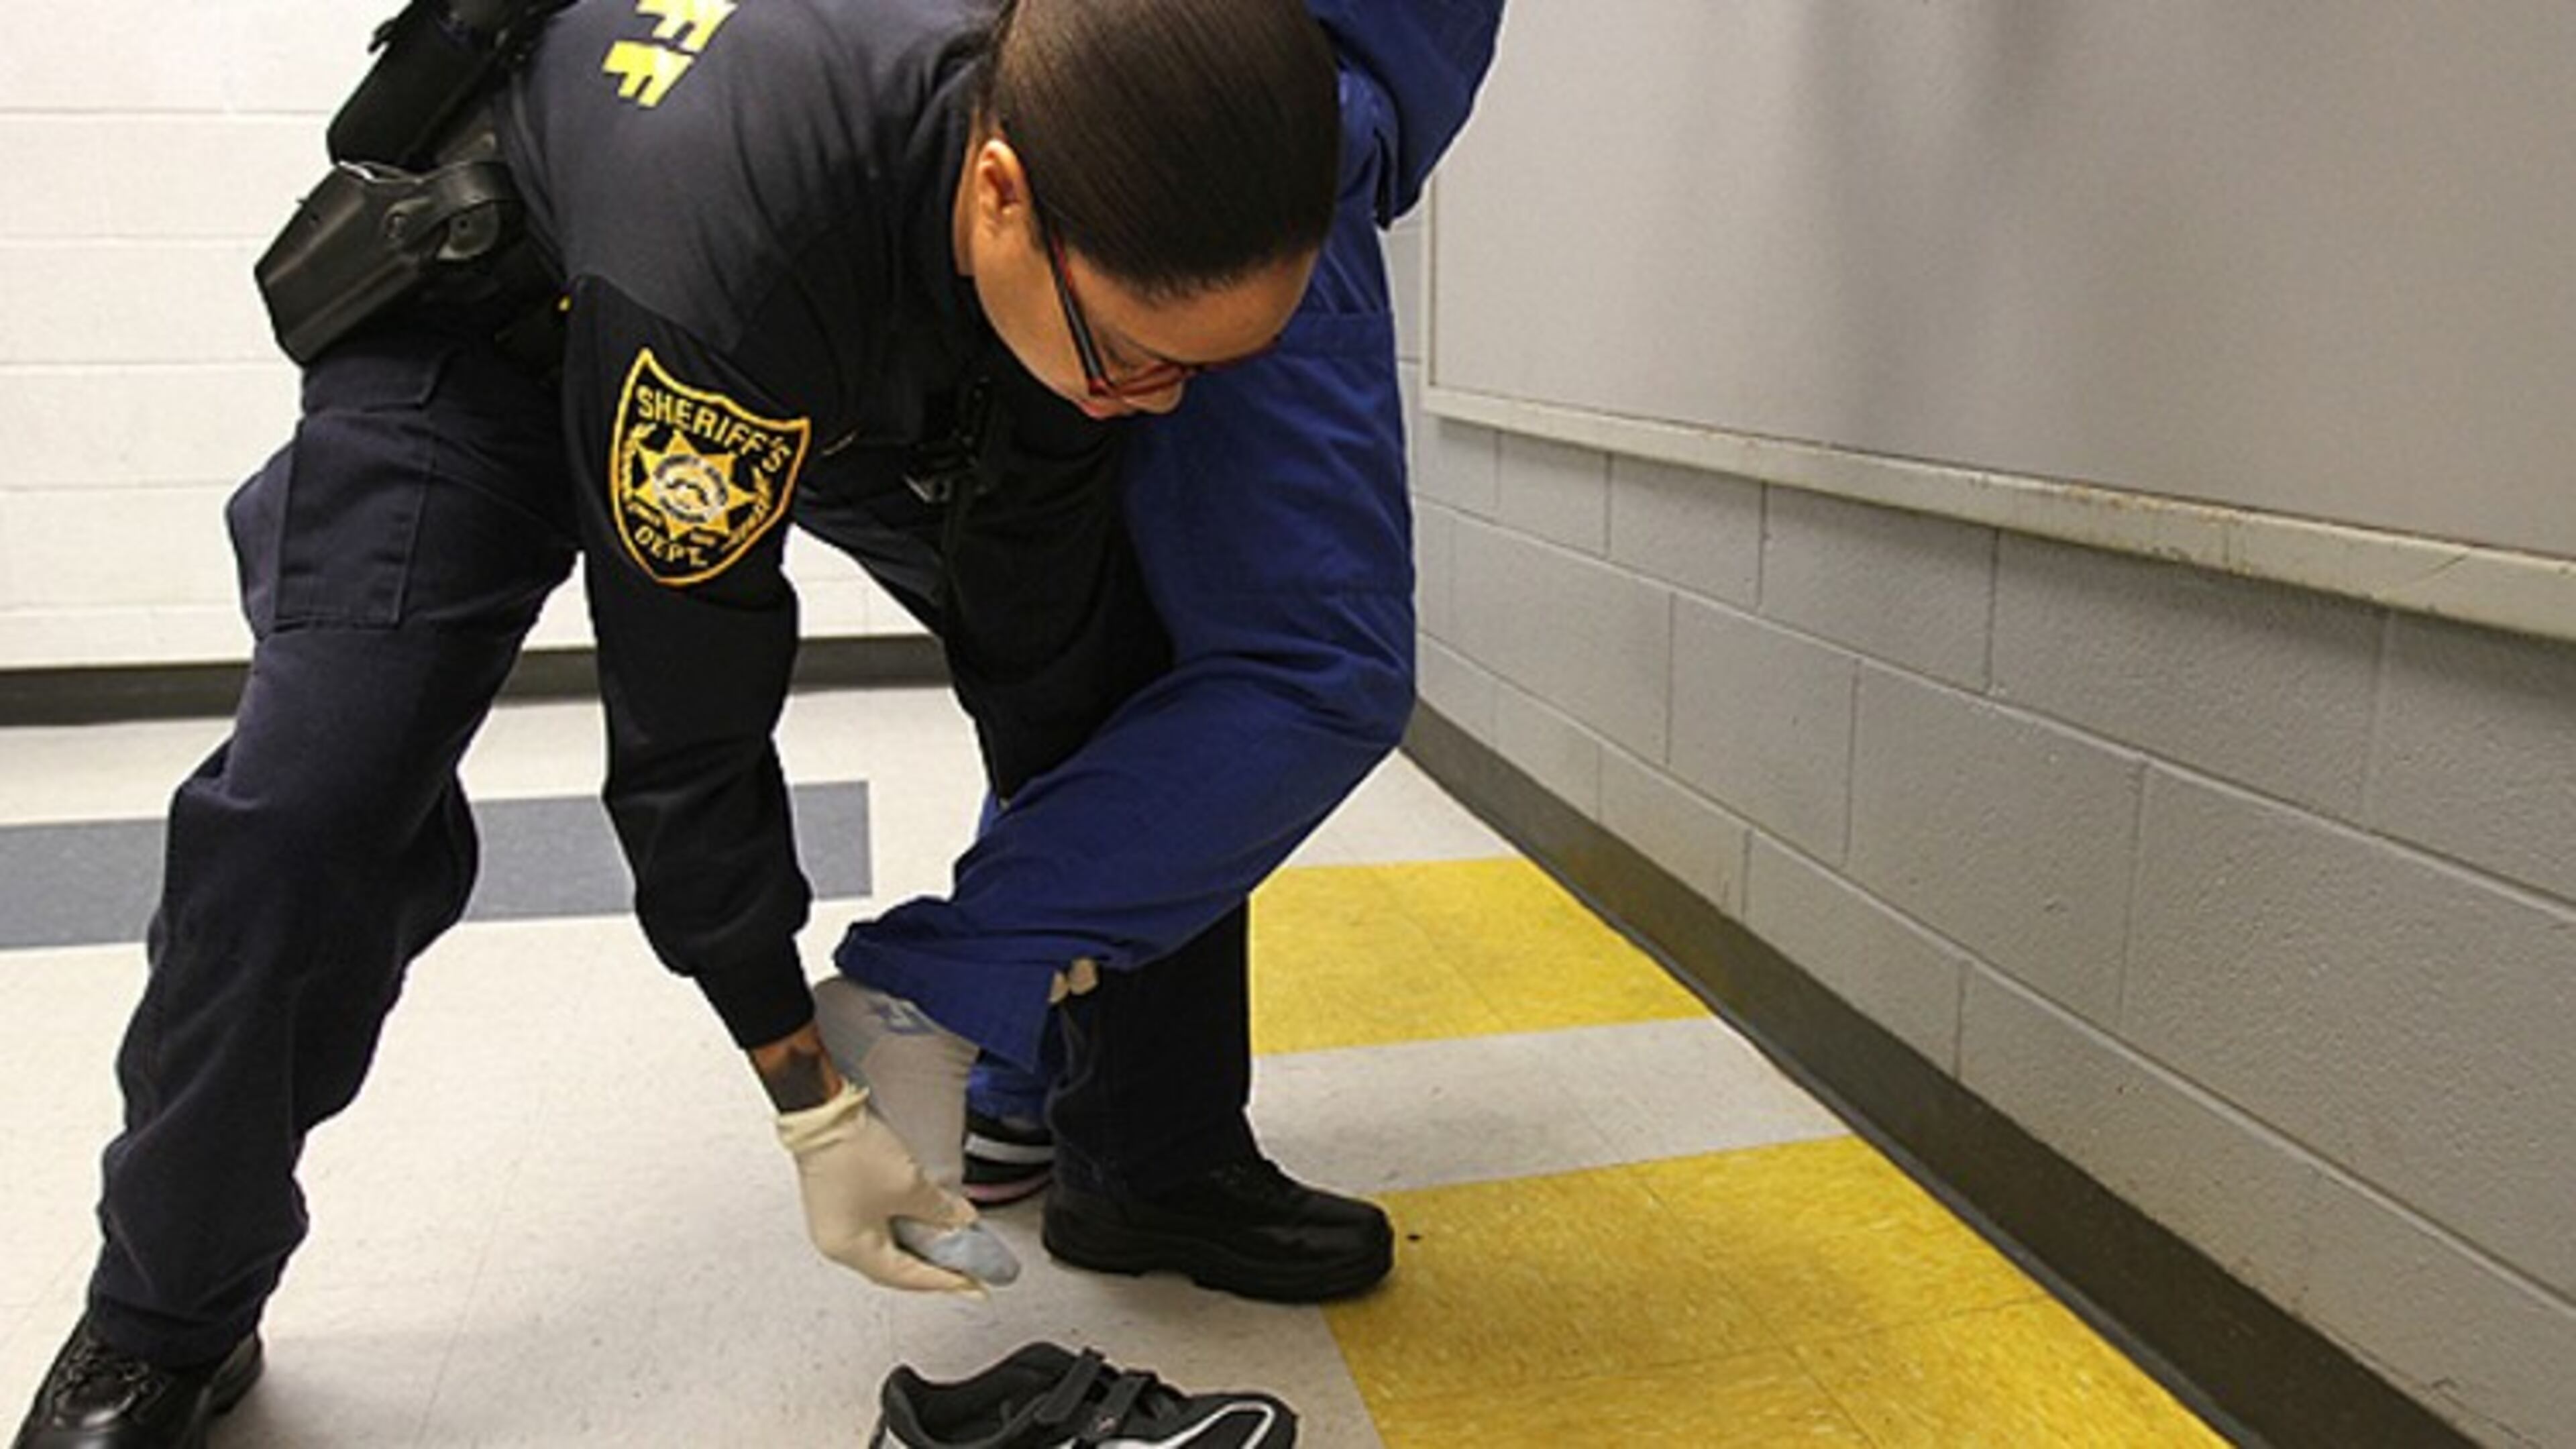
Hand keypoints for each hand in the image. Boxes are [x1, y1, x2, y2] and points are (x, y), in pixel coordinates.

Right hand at [775, 1081, 979, 1292]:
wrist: (823, 1114)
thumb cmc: (853, 1152)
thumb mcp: (910, 1186)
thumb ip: (941, 1210)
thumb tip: (962, 1222)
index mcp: (851, 1249)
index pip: (906, 1277)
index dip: (943, 1280)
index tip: (972, 1284)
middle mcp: (838, 1243)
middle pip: (893, 1267)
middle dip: (930, 1268)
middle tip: (963, 1270)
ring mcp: (836, 1223)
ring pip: (886, 1246)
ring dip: (917, 1247)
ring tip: (948, 1247)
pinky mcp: (839, 1203)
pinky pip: (877, 1228)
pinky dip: (903, 1230)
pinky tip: (922, 1223)